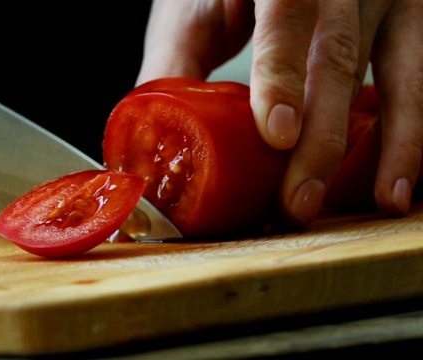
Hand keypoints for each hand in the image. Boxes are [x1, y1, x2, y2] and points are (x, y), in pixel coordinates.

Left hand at [137, 0, 422, 225]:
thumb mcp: (190, 13)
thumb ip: (175, 67)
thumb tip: (158, 143)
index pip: (284, 13)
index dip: (281, 73)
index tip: (277, 136)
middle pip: (335, 57)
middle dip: (321, 139)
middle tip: (297, 202)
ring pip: (396, 70)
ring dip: (389, 143)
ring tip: (382, 201)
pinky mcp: (408, 18)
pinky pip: (418, 77)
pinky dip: (412, 130)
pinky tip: (402, 176)